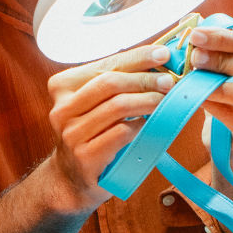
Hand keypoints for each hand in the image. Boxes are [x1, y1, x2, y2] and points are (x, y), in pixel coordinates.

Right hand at [46, 44, 174, 210]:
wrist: (72, 179)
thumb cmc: (93, 133)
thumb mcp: (96, 103)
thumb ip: (117, 82)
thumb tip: (157, 60)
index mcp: (62, 86)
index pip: (106, 64)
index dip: (137, 57)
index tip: (163, 54)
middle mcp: (62, 108)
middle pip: (110, 83)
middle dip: (145, 79)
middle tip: (169, 82)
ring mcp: (71, 133)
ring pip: (117, 107)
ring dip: (147, 101)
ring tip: (165, 101)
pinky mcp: (85, 156)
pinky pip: (121, 133)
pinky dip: (140, 126)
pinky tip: (150, 124)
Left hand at [187, 26, 232, 158]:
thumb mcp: (231, 65)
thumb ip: (218, 46)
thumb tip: (193, 27)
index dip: (223, 38)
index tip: (196, 36)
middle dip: (219, 60)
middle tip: (194, 58)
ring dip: (213, 84)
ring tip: (192, 79)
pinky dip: (213, 106)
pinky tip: (198, 99)